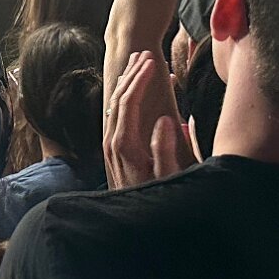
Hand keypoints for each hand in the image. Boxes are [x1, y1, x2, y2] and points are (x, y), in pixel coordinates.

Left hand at [103, 50, 187, 188]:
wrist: (137, 225)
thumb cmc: (160, 200)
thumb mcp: (168, 177)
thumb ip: (166, 149)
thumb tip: (166, 119)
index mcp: (124, 145)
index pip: (128, 102)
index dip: (139, 79)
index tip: (151, 60)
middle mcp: (112, 142)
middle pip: (118, 99)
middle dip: (131, 74)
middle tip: (145, 53)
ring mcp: (110, 146)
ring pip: (114, 106)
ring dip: (126, 84)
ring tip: (138, 64)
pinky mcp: (114, 150)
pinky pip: (116, 116)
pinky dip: (124, 98)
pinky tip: (131, 91)